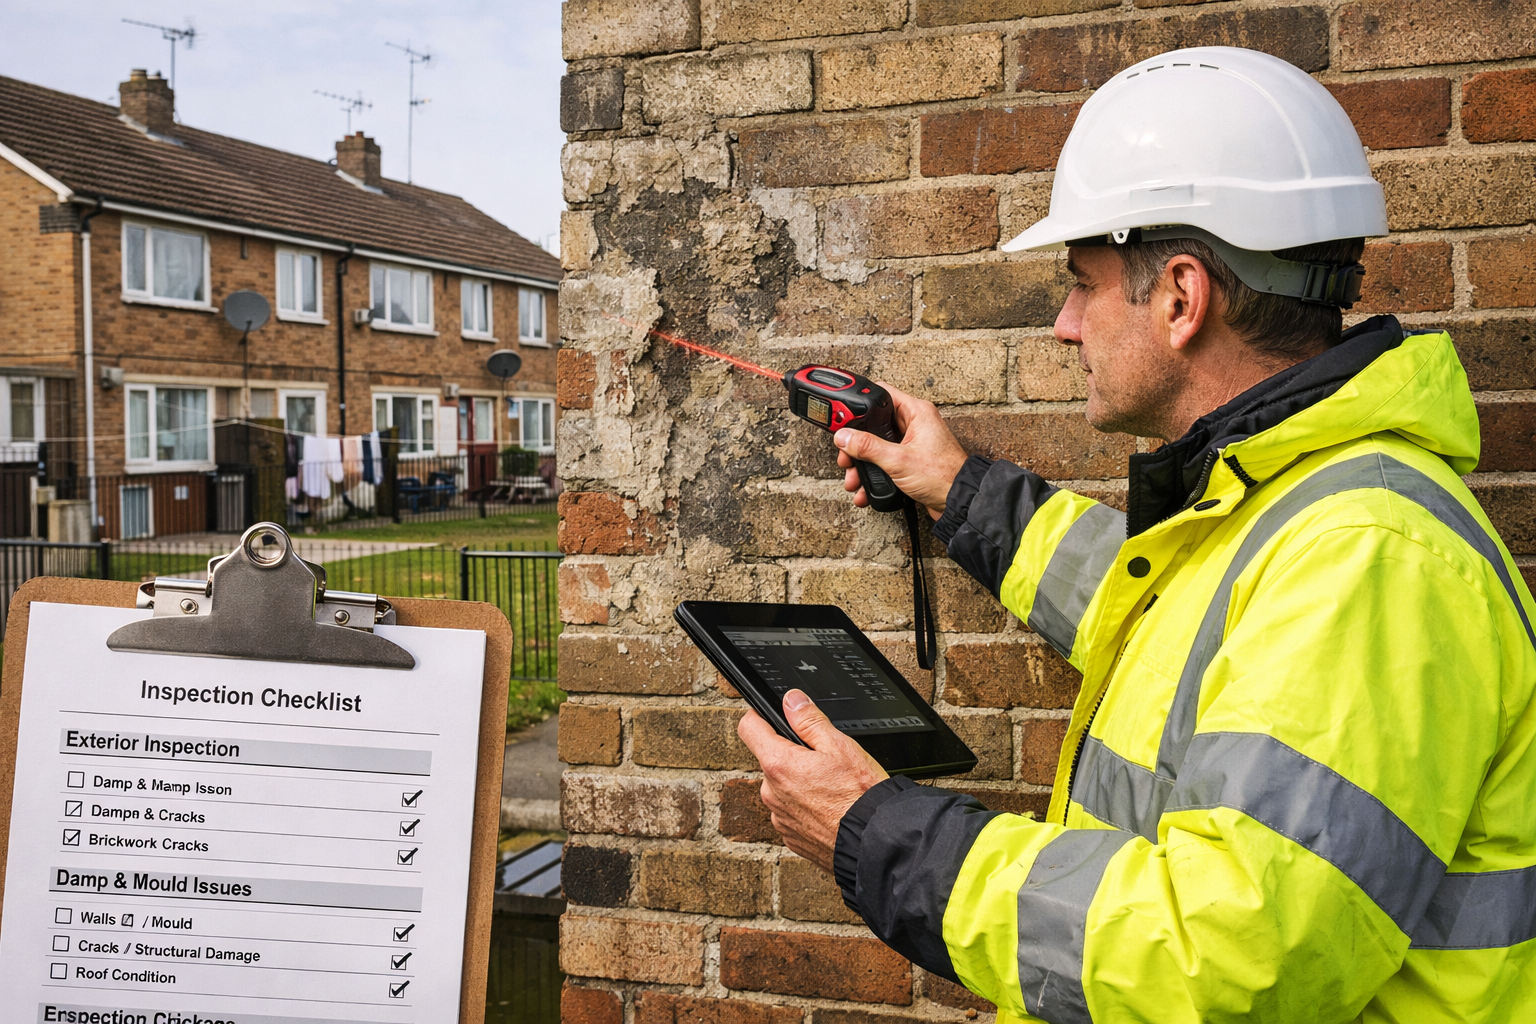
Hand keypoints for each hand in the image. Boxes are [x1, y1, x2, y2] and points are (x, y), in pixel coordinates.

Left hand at [736, 689, 888, 873]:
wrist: (873, 841)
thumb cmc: (860, 796)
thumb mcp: (839, 746)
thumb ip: (809, 720)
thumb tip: (791, 701)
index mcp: (779, 764)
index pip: (749, 728)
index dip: (760, 717)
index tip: (773, 717)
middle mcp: (771, 793)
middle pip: (770, 760)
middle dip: (790, 755)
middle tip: (822, 760)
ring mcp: (780, 818)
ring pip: (781, 789)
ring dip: (798, 784)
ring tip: (830, 787)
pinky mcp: (790, 837)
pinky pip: (791, 813)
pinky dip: (806, 808)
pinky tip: (829, 807)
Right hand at [836, 383, 967, 516]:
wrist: (958, 502)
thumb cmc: (943, 476)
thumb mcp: (898, 460)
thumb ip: (868, 447)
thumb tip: (845, 437)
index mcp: (916, 412)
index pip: (882, 394)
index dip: (861, 404)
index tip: (843, 417)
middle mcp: (915, 424)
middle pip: (875, 424)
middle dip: (857, 443)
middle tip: (846, 455)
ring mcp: (912, 443)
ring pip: (877, 446)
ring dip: (863, 463)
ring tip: (853, 478)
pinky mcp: (911, 460)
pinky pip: (885, 462)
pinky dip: (873, 474)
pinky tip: (864, 489)